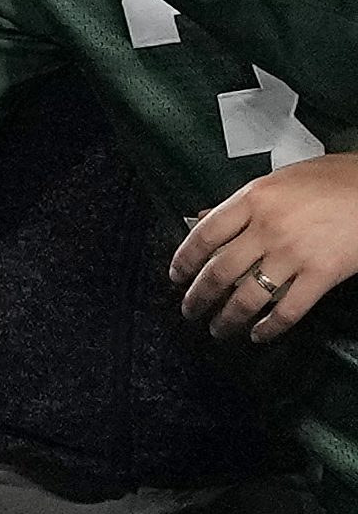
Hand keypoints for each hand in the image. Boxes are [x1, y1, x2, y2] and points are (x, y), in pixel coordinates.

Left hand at [170, 152, 357, 340]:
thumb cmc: (338, 178)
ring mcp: (294, 253)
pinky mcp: (322, 274)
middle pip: (219, 271)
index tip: (176, 276)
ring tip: (218, 330)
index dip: (184, 260)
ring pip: (247, 296)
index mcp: (254, 198)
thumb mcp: (283, 178)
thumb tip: (204, 216)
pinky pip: (288, 309)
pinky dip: (270, 328)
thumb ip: (244, 201)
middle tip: (189, 311)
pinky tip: (260, 335)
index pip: (204, 234)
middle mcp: (268, 227)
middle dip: (198, 297)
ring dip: (228, 319)